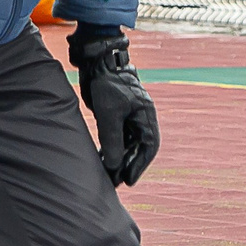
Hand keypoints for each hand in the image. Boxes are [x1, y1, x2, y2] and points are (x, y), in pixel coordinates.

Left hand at [70, 29, 159, 185]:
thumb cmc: (107, 83)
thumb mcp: (109, 114)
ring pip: (126, 144)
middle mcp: (140, 118)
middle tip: (115, 183)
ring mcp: (127, 117)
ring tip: (108, 176)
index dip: (140, 165)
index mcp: (146, 115)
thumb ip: (112, 140)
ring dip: (118, 160)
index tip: (129, 180)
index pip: (149, 146)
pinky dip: (110, 150)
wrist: (96, 62)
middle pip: (137, 148)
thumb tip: (115, 166)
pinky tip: (101, 161)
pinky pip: (115, 138)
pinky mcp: (114, 116)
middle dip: (127, 166)